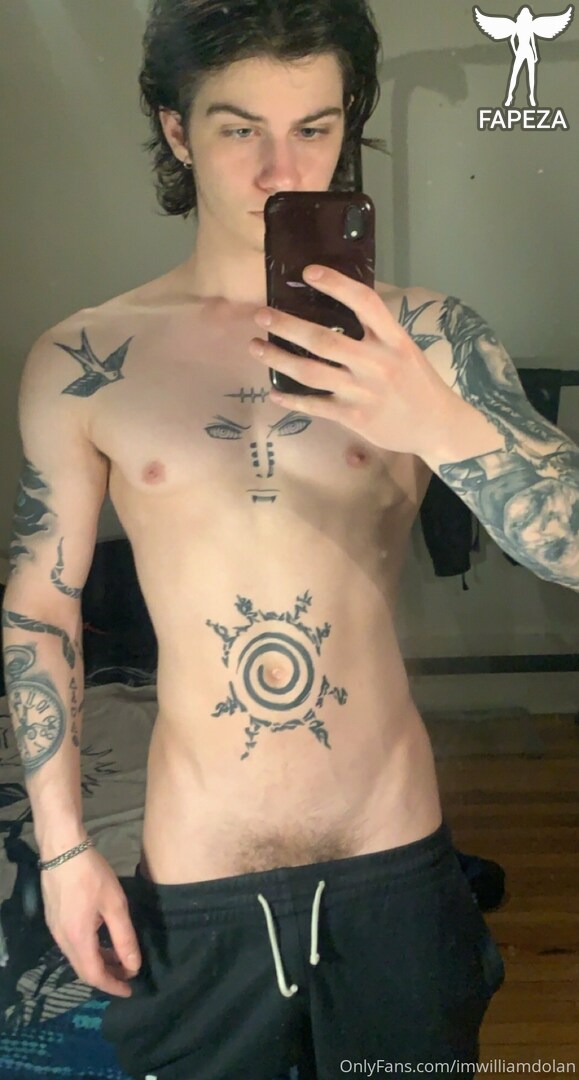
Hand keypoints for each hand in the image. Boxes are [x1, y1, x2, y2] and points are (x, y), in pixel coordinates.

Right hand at [40, 848, 140, 997]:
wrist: (62, 848)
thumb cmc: (91, 874)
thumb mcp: (114, 904)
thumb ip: (124, 937)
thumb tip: (133, 965)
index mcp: (78, 939)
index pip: (95, 975)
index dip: (113, 986)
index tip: (130, 990)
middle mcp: (63, 940)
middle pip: (84, 970)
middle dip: (107, 976)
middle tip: (128, 975)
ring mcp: (55, 929)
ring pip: (77, 957)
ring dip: (98, 962)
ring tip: (119, 959)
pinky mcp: (54, 919)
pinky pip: (72, 945)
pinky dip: (89, 950)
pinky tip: (102, 940)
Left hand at [250, 265, 459, 458]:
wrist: (436, 425)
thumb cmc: (418, 382)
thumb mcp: (405, 348)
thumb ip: (376, 332)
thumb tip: (340, 304)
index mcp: (393, 340)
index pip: (365, 303)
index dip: (336, 284)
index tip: (309, 272)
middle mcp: (376, 363)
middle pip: (324, 340)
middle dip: (287, 326)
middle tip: (261, 314)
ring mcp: (363, 391)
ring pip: (311, 373)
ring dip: (278, 358)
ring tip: (254, 346)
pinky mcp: (354, 417)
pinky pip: (315, 405)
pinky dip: (292, 399)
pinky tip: (274, 390)